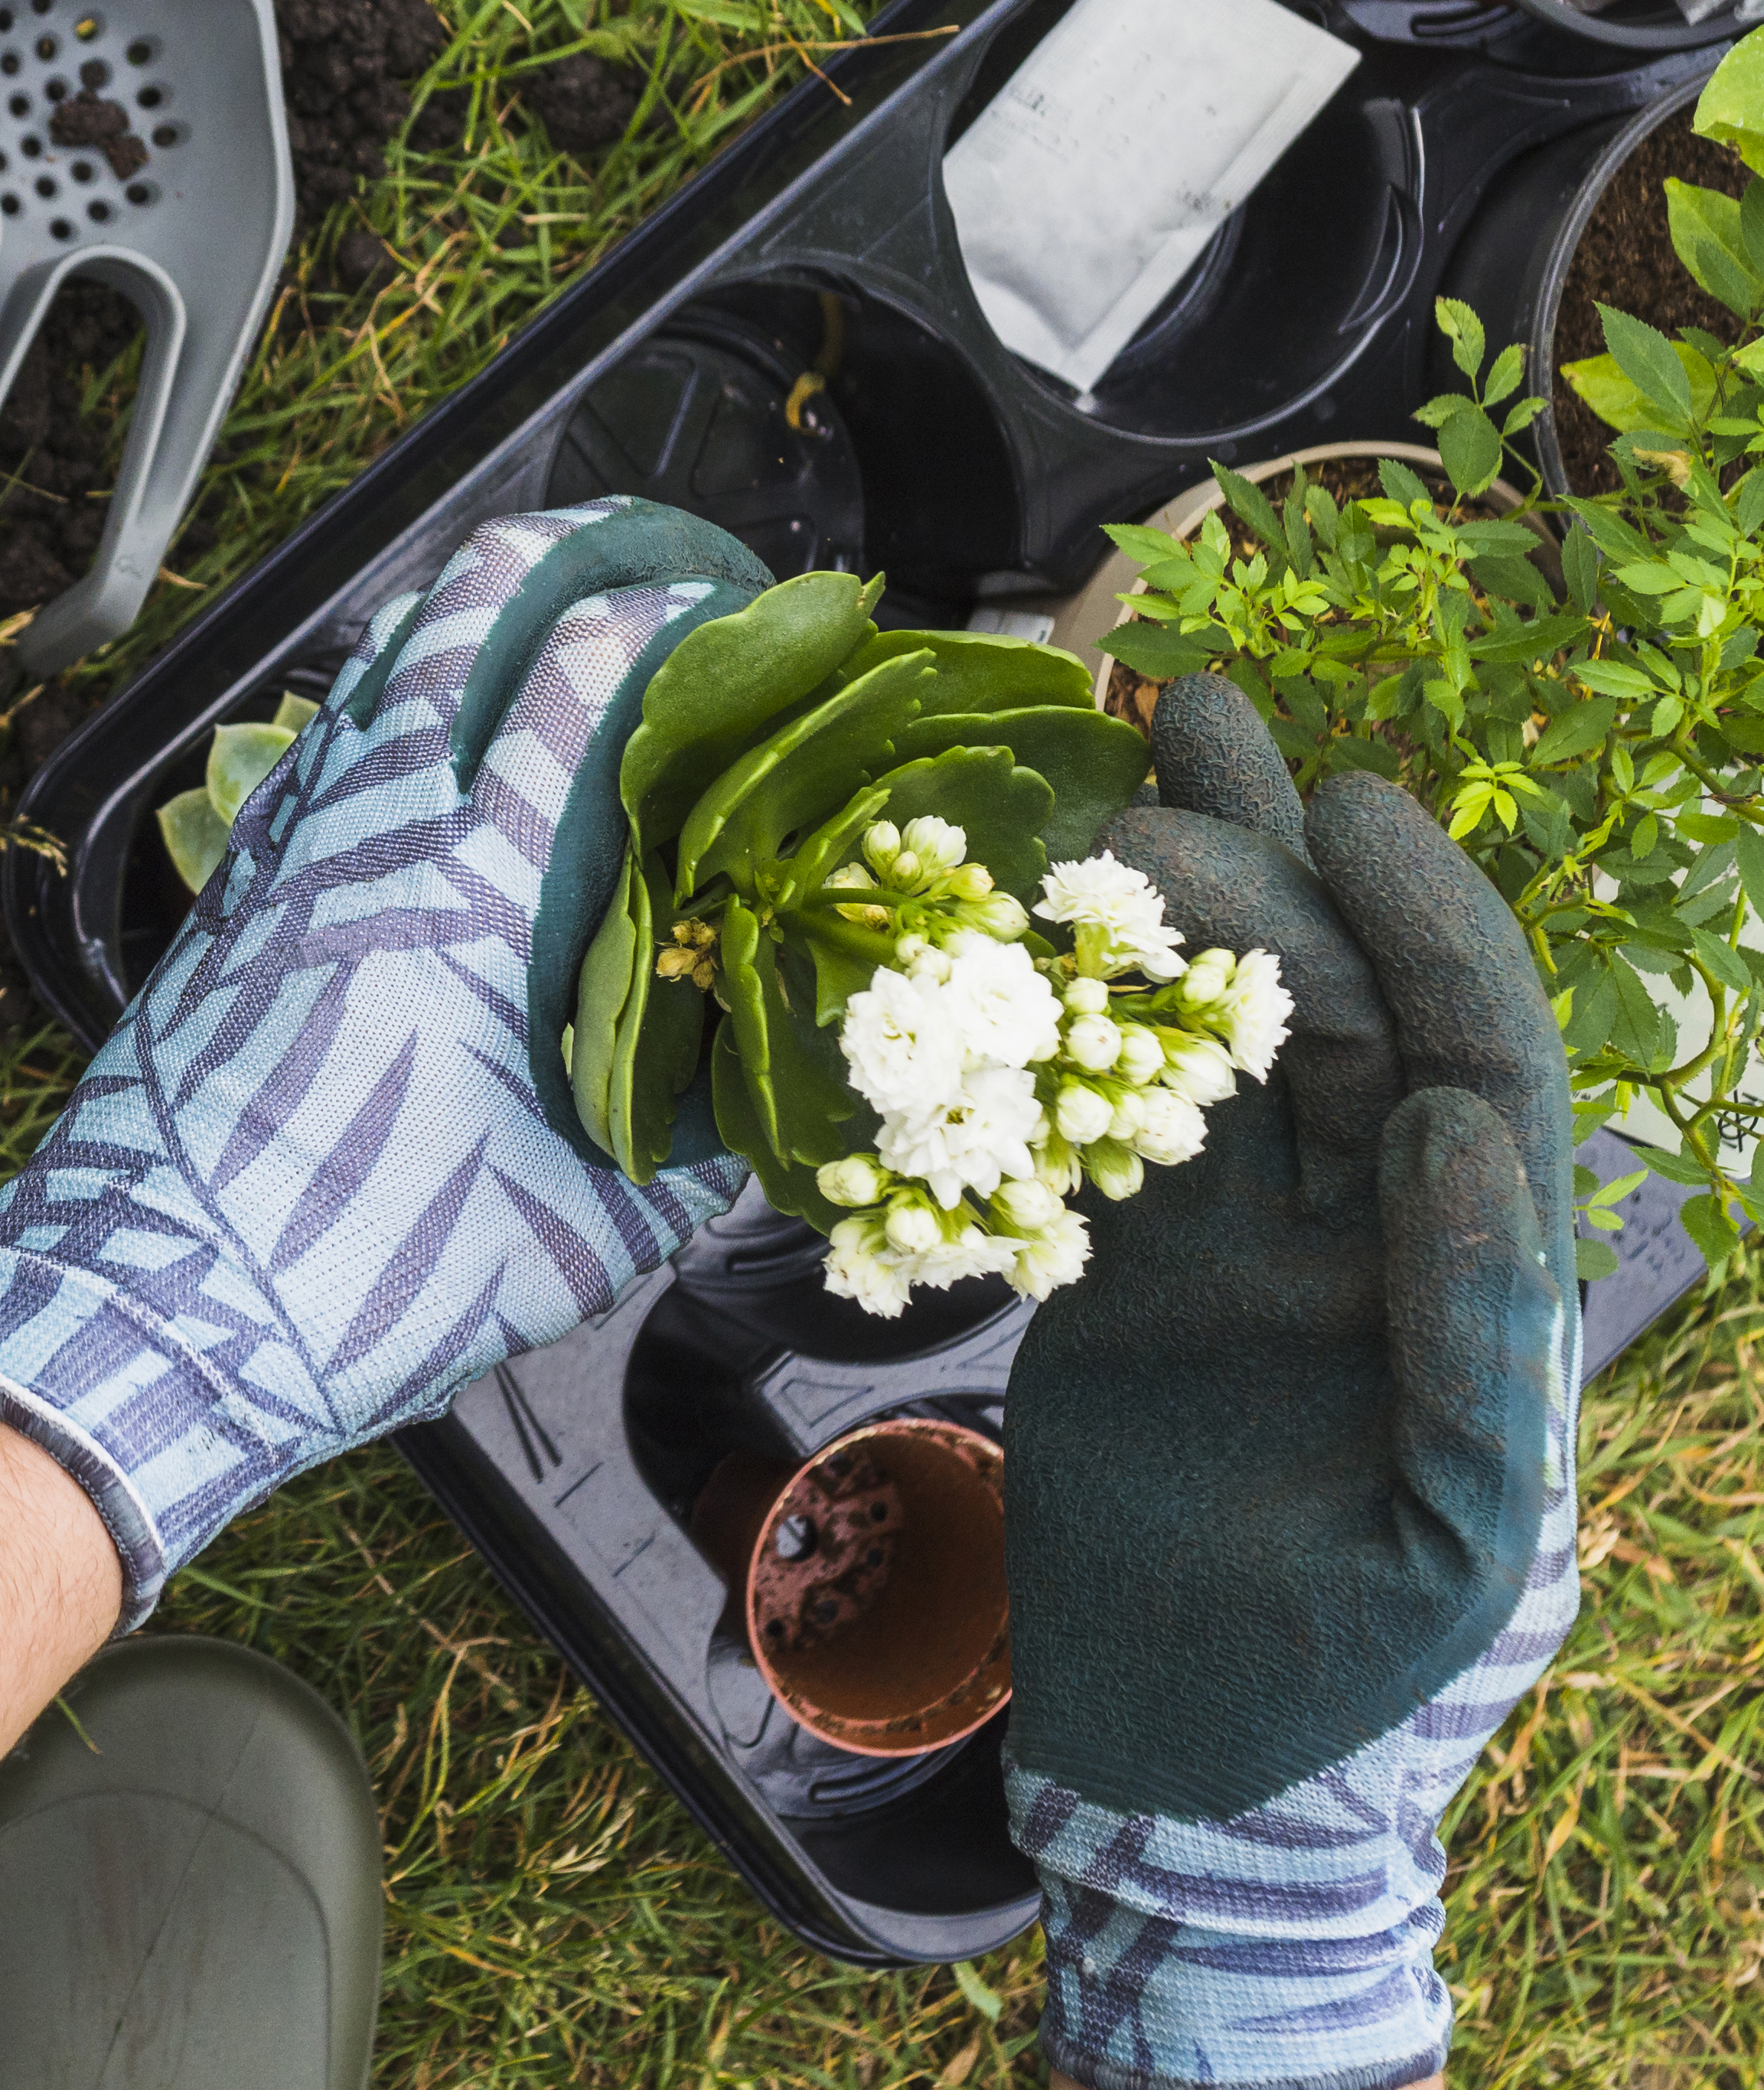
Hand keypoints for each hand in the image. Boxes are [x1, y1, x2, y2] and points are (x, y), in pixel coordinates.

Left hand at [0, 500, 774, 1622]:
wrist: (150, 1309)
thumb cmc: (360, 1278)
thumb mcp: (580, 1236)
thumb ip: (687, 1151)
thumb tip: (761, 1098)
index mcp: (475, 890)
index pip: (585, 676)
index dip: (671, 613)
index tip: (739, 607)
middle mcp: (371, 832)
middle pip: (466, 610)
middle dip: (565, 550)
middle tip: (643, 551)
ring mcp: (284, 848)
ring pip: (377, 663)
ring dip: (463, 610)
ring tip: (540, 604)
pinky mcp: (230, 890)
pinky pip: (317, 744)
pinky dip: (382, 699)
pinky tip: (416, 732)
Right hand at [1003, 676, 1578, 2089]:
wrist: (1185, 1769)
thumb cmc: (1348, 1683)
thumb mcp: (1451, 1541)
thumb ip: (1474, 1340)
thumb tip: (1450, 1133)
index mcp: (1470, 1285)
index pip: (1469, 1064)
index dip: (1423, 928)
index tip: (1349, 808)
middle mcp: (1366, 1239)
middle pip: (1336, 1013)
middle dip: (1277, 869)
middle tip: (1188, 736)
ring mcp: (1245, 1250)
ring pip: (1220, 1041)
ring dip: (1182, 908)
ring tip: (1128, 762)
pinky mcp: (1129, 1277)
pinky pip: (1103, 1123)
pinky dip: (1070, 1024)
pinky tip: (1033, 924)